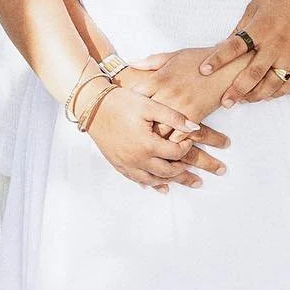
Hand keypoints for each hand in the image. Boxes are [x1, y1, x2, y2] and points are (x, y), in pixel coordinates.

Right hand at [84, 84, 221, 191]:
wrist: (93, 107)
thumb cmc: (121, 103)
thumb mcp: (149, 105)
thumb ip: (174, 117)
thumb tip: (195, 128)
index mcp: (148, 144)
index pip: (176, 153)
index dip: (187, 147)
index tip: (190, 141)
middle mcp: (137, 159)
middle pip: (167, 172)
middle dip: (184, 171)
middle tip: (196, 170)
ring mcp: (126, 164)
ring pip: (153, 180)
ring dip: (169, 181)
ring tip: (183, 180)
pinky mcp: (118, 165)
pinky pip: (137, 180)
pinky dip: (151, 184)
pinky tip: (159, 186)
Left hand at [119, 47, 245, 132]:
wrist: (227, 66)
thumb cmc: (200, 59)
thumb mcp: (174, 56)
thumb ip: (151, 62)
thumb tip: (132, 63)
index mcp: (159, 79)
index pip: (134, 96)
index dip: (128, 105)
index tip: (126, 111)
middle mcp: (166, 94)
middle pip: (143, 117)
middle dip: (137, 126)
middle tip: (132, 134)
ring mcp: (180, 107)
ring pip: (159, 130)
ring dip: (153, 138)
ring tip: (147, 144)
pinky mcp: (194, 117)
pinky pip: (178, 136)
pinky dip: (171, 143)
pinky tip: (167, 146)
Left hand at [196, 0, 289, 103]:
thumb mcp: (253, 9)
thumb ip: (240, 31)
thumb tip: (223, 48)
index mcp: (260, 28)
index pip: (234, 47)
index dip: (218, 59)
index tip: (204, 70)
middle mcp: (275, 43)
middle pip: (253, 73)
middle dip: (237, 90)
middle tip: (226, 102)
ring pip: (272, 84)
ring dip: (256, 96)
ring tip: (244, 100)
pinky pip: (289, 82)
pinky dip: (276, 92)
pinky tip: (265, 96)